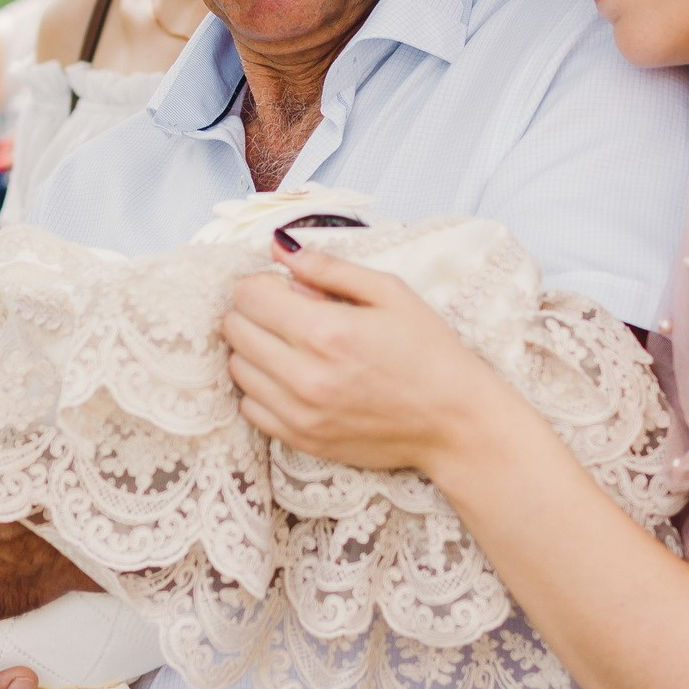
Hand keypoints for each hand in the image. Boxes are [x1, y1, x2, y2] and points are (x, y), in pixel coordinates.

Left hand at [222, 235, 521, 476]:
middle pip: (235, 330)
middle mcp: (304, 375)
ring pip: (237, 369)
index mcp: (326, 331)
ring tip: (291, 346)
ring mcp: (299, 413)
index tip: (284, 287)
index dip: (260, 284)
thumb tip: (280, 248)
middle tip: (287, 313)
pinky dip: (261, 389)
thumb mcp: (390, 292)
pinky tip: (291, 378)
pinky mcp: (301, 440)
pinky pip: (250, 409)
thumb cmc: (429, 352)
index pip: (248, 296)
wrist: (453, 421)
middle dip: (253, 312)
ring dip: (254, 350)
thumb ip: (329, 267)